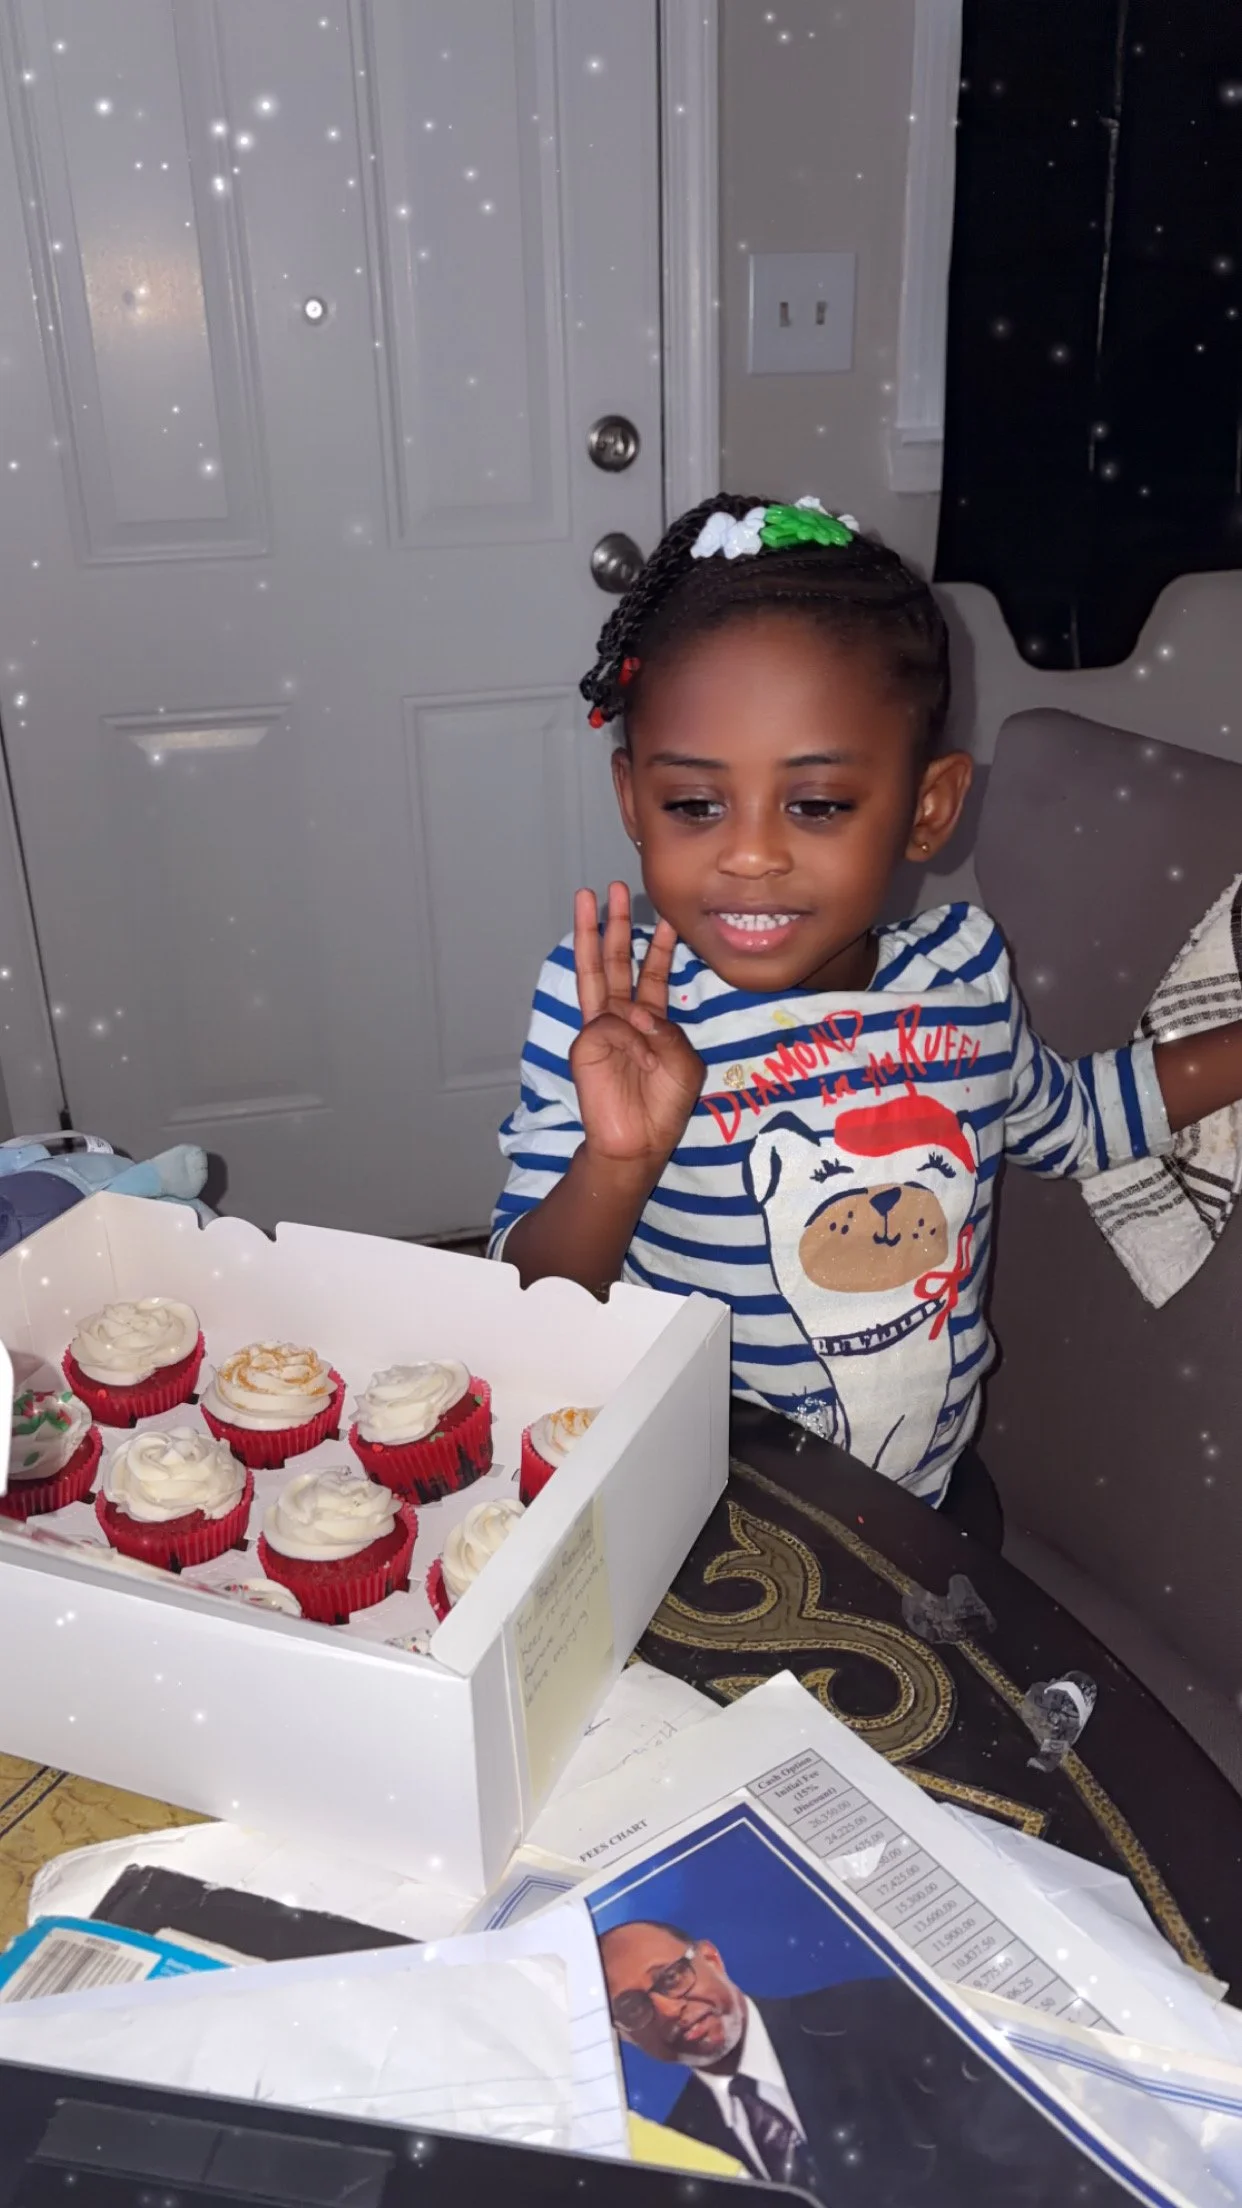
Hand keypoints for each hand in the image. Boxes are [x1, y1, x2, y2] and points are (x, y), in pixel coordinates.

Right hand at [570, 883, 703, 1169]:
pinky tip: (637, 1051)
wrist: (637, 1143)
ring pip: (595, 972)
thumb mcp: (684, 1064)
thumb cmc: (662, 1107)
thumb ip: (667, 1033)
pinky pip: (607, 1023)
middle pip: (618, 961)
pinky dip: (625, 1032)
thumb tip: (636, 1014)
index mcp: (650, 1021)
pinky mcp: (586, 1044)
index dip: (660, 946)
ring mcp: (600, 1028)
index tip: (666, 917)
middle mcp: (622, 1018)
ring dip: (590, 935)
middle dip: (615, 924)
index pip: (653, 974)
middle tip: (614, 888)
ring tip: (585, 899)